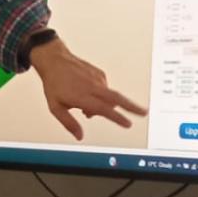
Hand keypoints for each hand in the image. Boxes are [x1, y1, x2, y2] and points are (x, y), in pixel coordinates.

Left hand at [27, 36, 146, 140]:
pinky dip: (102, 96)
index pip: (103, 109)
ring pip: (110, 96)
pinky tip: (90, 96)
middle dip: (132, 106)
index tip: (128, 123)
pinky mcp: (99, 73)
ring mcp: (97, 79)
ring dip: (106, 105)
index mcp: (82, 96)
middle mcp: (92, 87)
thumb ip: (69, 123)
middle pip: (117, 98)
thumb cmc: (54, 84)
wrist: (54, 60)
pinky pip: (106, 88)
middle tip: (143, 112)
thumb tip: (79, 136)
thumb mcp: (55, 107)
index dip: (117, 117)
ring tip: (88, 109)